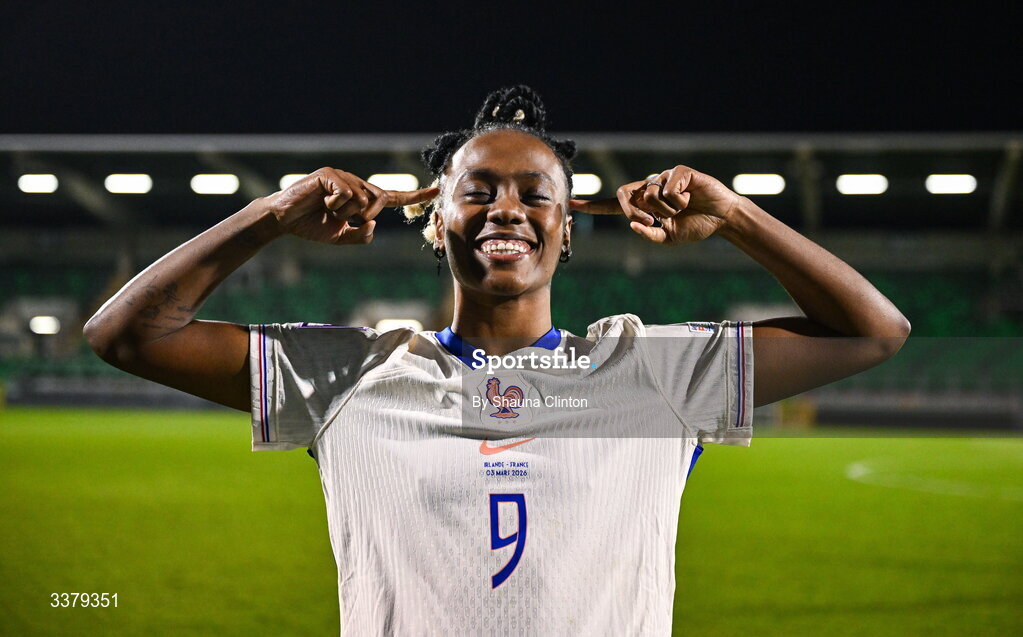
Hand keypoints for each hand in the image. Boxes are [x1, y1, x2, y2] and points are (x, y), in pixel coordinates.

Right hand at [264, 167, 438, 244]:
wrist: (285, 221)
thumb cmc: (312, 226)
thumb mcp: (341, 237)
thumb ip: (362, 235)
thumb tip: (373, 224)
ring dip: (343, 212)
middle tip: (340, 217)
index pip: (392, 197)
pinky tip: (321, 201)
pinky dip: (335, 203)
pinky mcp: (330, 174)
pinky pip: (347, 193)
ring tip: (325, 209)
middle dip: (363, 216)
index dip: (414, 196)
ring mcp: (343, 177)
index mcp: (361, 198)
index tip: (435, 191)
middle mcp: (356, 184)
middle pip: (379, 201)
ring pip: (363, 199)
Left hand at [569, 165, 742, 244]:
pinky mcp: (677, 172)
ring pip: (648, 194)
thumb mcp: (669, 238)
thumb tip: (632, 225)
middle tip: (654, 221)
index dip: (593, 205)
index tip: (572, 204)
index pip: (614, 205)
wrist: (721, 219)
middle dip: (633, 211)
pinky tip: (690, 198)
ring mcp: (662, 178)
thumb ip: (649, 235)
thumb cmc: (695, 226)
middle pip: (623, 194)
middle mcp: (649, 188)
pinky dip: (678, 200)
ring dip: (666, 210)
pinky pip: (666, 188)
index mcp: (643, 206)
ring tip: (682, 209)